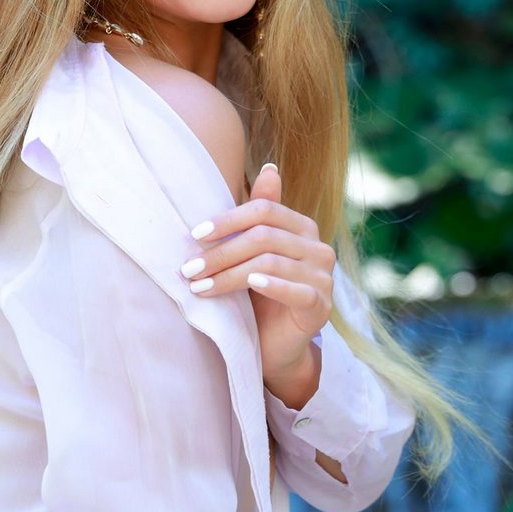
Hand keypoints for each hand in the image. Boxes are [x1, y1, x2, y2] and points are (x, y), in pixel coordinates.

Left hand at [181, 163, 334, 381]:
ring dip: (229, 274)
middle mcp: (318, 248)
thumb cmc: (258, 294)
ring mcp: (324, 277)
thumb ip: (258, 215)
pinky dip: (272, 285)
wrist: (274, 345)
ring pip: (271, 263)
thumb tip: (270, 166)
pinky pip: (297, 290)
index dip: (228, 220)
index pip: (264, 211)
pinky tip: (251, 284)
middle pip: (264, 237)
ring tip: (200, 286)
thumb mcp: (252, 252)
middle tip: (188, 268)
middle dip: (221, 252)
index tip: (195, 235)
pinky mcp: (322, 306)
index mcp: (302, 227)